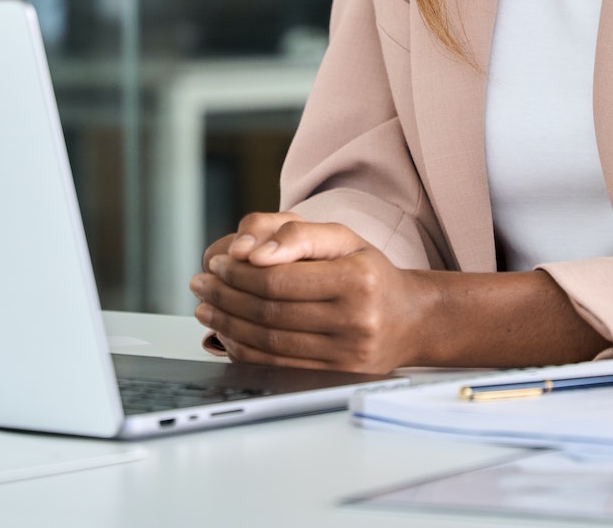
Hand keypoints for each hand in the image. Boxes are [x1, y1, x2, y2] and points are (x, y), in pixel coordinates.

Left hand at [189, 218, 432, 372]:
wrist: (410, 319)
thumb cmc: (369, 273)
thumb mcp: (342, 238)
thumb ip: (296, 235)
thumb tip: (250, 253)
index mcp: (357, 279)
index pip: (280, 279)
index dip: (240, 272)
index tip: (217, 263)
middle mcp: (355, 320)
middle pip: (270, 312)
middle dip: (226, 297)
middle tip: (202, 284)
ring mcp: (347, 355)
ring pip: (269, 343)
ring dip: (227, 324)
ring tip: (206, 307)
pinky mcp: (336, 377)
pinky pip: (277, 366)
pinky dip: (244, 350)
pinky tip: (228, 333)